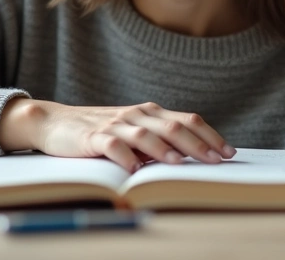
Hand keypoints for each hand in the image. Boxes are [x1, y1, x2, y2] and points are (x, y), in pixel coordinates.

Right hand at [0, 99, 235, 171]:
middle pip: (172, 126)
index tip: (229, 152)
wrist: (54, 122)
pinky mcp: (92, 137)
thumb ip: (157, 140)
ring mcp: (114, 125)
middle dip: (198, 144)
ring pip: (145, 134)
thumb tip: (192, 157)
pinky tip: (135, 170)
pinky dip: (125, 157)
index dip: (210, 135)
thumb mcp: (132, 133)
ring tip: (180, 164)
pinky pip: (112, 145)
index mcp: (149, 113)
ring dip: (165, 150)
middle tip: (216, 160)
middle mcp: (136, 115)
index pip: (186, 120)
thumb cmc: (99, 131)